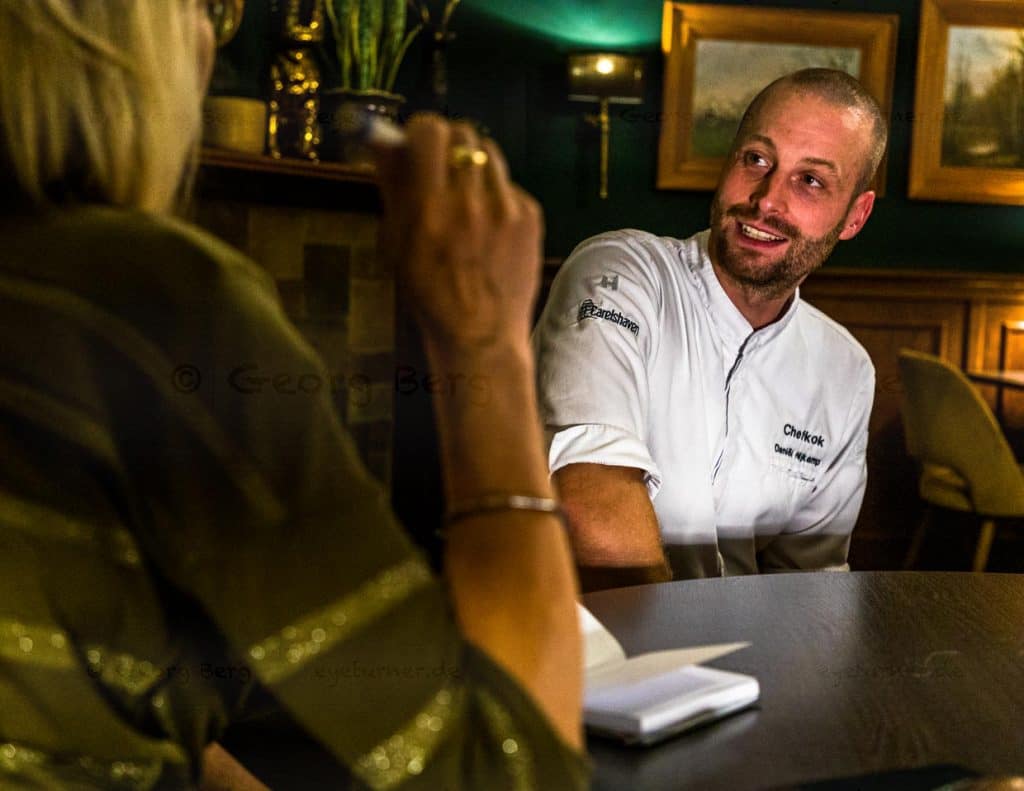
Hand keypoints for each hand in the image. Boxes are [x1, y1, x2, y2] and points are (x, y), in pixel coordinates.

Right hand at [373, 114, 543, 355]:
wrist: (481, 335)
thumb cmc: (430, 293)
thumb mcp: (397, 243)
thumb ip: (392, 187)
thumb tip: (382, 140)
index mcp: (430, 209)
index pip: (430, 131)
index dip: (420, 130)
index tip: (416, 142)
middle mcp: (471, 202)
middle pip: (463, 132)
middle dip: (448, 141)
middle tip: (440, 163)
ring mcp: (506, 208)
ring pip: (489, 152)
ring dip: (472, 163)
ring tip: (465, 192)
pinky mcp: (531, 216)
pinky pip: (508, 184)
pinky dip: (494, 194)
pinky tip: (487, 224)